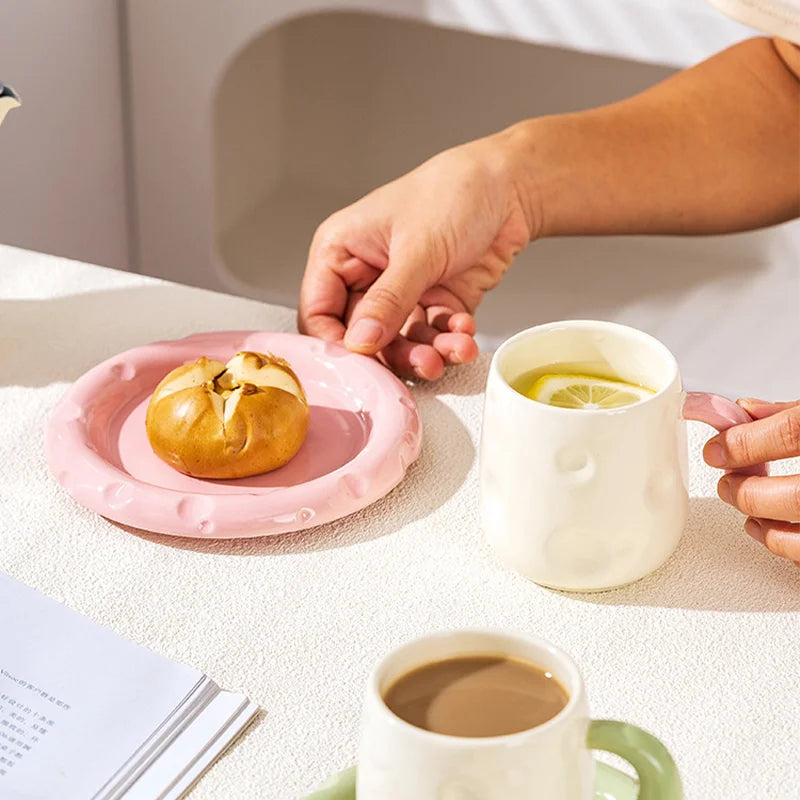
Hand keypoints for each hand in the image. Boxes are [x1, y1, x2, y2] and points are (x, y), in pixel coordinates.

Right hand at [298, 132, 535, 378]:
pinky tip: (465, 331)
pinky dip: (451, 341)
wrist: (512, 188)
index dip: (335, 343)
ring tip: (454, 349)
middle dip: (394, 353)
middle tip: (421, 361)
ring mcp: (403, 290)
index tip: (361, 364)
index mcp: (343, 250)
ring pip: (401, 341)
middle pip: (363, 335)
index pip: (319, 311)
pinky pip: (434, 336)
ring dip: (428, 351)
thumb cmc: (456, 191)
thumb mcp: (417, 248)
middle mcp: (368, 273)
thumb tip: (361, 341)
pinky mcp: (435, 302)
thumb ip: (388, 300)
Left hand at [703, 399, 799, 560]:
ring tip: (750, 513)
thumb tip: (747, 411)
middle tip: (728, 485)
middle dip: (749, 493)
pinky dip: (786, 548)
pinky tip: (774, 533)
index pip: (791, 433)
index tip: (716, 451)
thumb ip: (788, 414)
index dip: (744, 443)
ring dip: (765, 527)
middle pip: (794, 495)